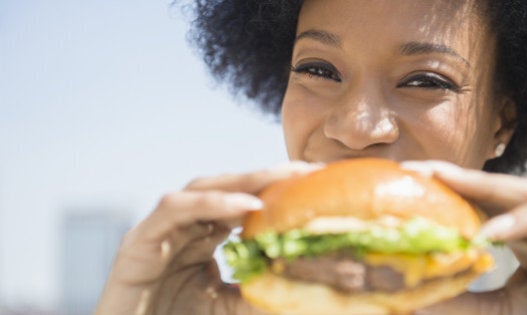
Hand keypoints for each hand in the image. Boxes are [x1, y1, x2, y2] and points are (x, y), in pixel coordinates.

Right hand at [94, 162, 321, 314]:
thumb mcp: (228, 309)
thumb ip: (258, 294)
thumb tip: (305, 286)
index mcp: (203, 236)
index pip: (243, 202)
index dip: (278, 190)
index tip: (318, 182)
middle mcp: (183, 226)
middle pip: (227, 187)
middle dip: (267, 176)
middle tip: (308, 169)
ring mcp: (159, 230)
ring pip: (202, 188)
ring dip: (244, 181)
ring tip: (283, 178)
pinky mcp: (137, 242)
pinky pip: (175, 209)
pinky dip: (211, 203)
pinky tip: (246, 205)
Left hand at [403, 161, 526, 314]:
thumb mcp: (505, 310)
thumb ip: (467, 303)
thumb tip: (415, 300)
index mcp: (522, 232)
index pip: (480, 202)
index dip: (445, 189)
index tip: (404, 182)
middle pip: (498, 188)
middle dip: (458, 175)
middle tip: (417, 170)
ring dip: (488, 187)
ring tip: (448, 185)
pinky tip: (495, 232)